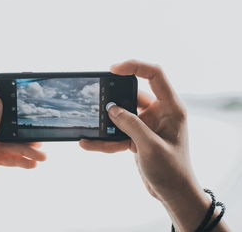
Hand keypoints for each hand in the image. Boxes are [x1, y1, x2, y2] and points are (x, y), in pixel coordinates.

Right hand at [79, 60, 228, 230]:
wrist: (174, 194)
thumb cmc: (172, 171)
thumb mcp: (150, 146)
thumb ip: (131, 124)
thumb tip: (111, 108)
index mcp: (170, 108)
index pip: (155, 75)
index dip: (135, 66)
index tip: (113, 69)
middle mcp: (159, 113)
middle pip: (133, 94)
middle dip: (115, 97)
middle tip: (98, 98)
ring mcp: (147, 125)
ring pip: (123, 115)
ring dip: (107, 121)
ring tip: (90, 125)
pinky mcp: (138, 137)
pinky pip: (118, 133)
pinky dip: (105, 139)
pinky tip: (88, 143)